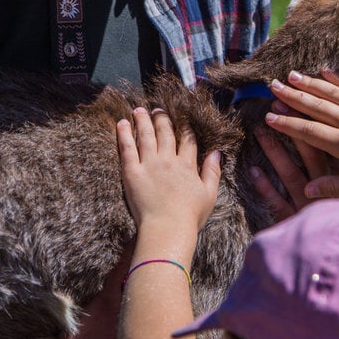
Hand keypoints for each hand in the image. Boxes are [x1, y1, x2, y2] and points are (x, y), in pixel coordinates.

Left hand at [117, 108, 221, 234]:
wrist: (167, 229)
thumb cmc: (190, 216)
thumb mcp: (209, 195)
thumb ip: (212, 172)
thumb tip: (216, 153)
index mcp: (187, 166)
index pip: (187, 140)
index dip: (184, 127)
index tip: (181, 118)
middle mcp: (168, 160)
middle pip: (165, 133)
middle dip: (162, 119)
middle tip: (157, 109)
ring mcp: (150, 165)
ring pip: (146, 136)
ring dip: (143, 121)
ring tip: (139, 110)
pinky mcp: (132, 173)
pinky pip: (127, 149)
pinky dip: (124, 134)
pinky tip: (122, 123)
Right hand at [264, 69, 338, 198]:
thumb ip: (336, 186)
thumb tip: (307, 190)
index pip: (308, 131)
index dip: (287, 123)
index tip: (269, 116)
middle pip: (315, 106)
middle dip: (292, 96)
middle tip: (273, 86)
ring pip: (332, 92)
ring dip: (310, 83)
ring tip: (292, 75)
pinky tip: (326, 71)